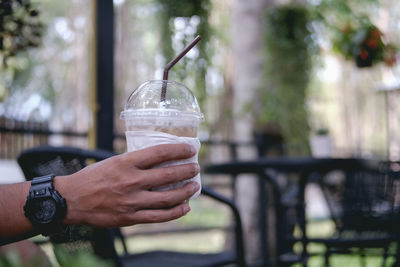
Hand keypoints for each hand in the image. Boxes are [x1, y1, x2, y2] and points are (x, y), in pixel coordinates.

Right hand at [54, 144, 199, 227]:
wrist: (71, 200)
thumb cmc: (92, 177)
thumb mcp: (113, 161)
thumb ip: (135, 162)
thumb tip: (159, 159)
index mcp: (126, 163)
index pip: (159, 153)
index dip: (178, 151)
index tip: (190, 150)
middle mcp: (130, 181)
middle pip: (167, 175)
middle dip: (186, 171)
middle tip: (195, 168)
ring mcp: (131, 201)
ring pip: (167, 197)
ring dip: (185, 191)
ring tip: (194, 186)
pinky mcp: (129, 217)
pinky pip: (158, 216)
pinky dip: (175, 212)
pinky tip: (185, 207)